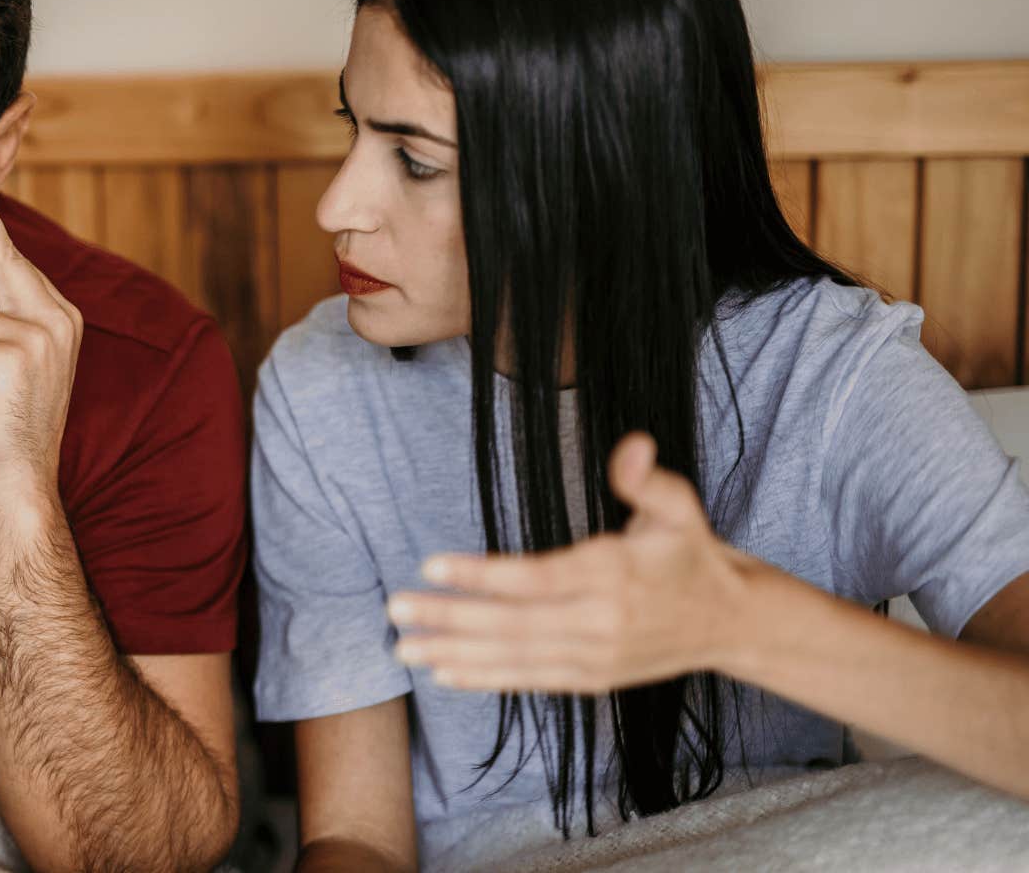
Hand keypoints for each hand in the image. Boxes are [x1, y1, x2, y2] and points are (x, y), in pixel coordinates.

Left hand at [387, 433, 751, 693]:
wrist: (731, 623)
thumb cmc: (691, 554)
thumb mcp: (679, 507)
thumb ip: (646, 479)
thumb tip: (632, 446)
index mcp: (614, 575)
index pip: (534, 578)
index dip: (480, 575)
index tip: (429, 566)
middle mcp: (600, 623)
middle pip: (512, 623)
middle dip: (449, 618)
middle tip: (395, 609)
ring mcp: (594, 658)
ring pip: (513, 658)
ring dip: (453, 652)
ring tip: (403, 648)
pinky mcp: (591, 680)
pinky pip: (528, 681)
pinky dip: (484, 678)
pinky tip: (443, 671)